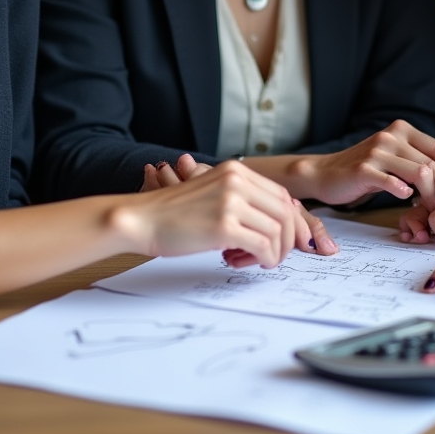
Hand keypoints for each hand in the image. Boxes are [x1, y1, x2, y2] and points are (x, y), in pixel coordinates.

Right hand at [111, 160, 295, 267]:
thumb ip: (242, 199)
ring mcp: (231, 202)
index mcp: (235, 170)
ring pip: (277, 231)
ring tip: (258, 261)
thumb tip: (276, 222)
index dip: (292, 221)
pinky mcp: (224, 226)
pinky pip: (263, 245)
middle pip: (285, 211)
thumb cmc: (174, 213)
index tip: (292, 240)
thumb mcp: (213, 193)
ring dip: (274, 252)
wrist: (142, 219)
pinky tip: (250, 263)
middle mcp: (237, 181)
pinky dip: (264, 259)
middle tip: (277, 255)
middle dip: (288, 239)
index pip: (281, 195)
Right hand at [291, 121, 434, 211]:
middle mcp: (391, 136)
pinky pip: (390, 181)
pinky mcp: (363, 168)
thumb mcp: (395, 163)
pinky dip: (403, 192)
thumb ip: (419, 167)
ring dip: (433, 197)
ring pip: (418, 172)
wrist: (325, 173)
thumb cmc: (366, 172)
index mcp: (403, 131)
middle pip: (432, 164)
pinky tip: (409, 201)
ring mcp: (377, 151)